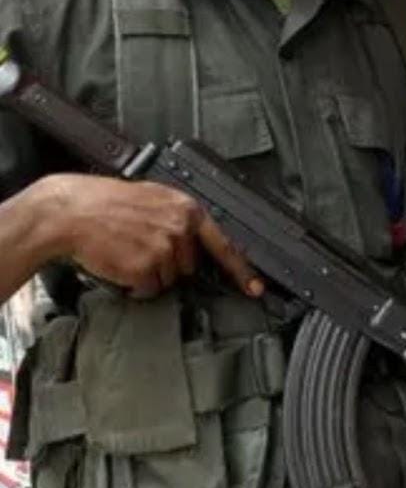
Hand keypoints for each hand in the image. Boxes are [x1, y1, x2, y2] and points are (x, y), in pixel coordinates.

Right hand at [42, 173, 262, 298]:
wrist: (68, 211)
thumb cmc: (103, 203)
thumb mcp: (151, 198)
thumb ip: (178, 217)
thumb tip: (196, 240)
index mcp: (186, 209)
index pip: (223, 245)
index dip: (241, 270)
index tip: (255, 288)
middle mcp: (181, 229)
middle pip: (189, 266)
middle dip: (168, 263)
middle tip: (138, 244)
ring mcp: (165, 249)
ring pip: (169, 279)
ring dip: (149, 273)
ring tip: (125, 250)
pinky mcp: (146, 268)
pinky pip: (149, 289)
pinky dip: (135, 284)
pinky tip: (120, 263)